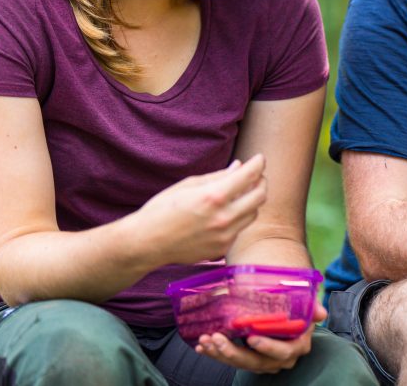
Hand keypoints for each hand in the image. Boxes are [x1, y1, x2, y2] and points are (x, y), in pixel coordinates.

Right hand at [137, 154, 266, 264]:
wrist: (146, 243)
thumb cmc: (162, 209)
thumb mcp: (188, 185)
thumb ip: (218, 176)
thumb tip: (239, 166)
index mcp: (213, 196)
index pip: (249, 175)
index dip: (258, 163)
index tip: (259, 158)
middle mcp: (223, 218)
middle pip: (260, 196)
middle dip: (260, 182)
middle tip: (254, 175)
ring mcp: (224, 236)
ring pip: (253, 213)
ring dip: (250, 201)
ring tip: (238, 193)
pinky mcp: (221, 249)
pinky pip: (239, 229)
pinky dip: (237, 218)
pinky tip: (224, 213)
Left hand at [196, 303, 327, 372]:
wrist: (288, 313)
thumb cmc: (298, 309)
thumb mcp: (306, 306)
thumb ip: (312, 308)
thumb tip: (321, 313)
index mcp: (296, 346)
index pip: (283, 351)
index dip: (268, 347)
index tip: (252, 338)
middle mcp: (280, 358)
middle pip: (256, 361)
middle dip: (234, 352)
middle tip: (217, 339)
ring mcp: (263, 361)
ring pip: (240, 363)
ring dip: (221, 353)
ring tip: (206, 341)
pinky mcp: (248, 359)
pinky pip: (231, 359)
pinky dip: (216, 353)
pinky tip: (202, 347)